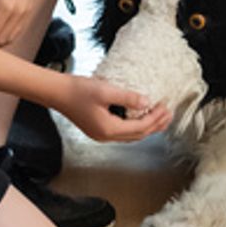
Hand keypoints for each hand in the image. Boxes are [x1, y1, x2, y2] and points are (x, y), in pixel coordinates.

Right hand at [57, 75, 171, 141]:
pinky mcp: (98, 129)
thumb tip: (147, 102)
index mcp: (108, 129)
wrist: (56, 93)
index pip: (140, 128)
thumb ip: (128, 97)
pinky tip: (140, 116)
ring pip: (130, 135)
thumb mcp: (106, 91)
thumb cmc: (78, 90)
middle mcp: (105, 136)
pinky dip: (135, 126)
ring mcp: (101, 134)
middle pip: (138, 135)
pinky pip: (122, 132)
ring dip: (147, 127)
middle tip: (169, 114)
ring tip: (160, 117)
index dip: (156, 118)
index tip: (166, 107)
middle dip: (155, 125)